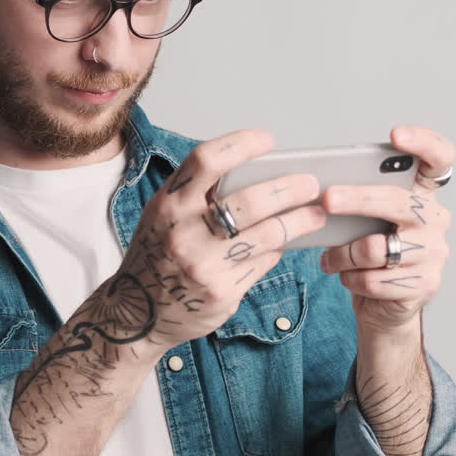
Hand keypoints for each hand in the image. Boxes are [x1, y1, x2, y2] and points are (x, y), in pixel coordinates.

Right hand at [88, 129, 327, 349]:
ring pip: (268, 235)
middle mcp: (184, 233)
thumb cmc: (156, 256)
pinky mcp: (222, 293)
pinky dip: (276, 251)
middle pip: (249, 200)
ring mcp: (204, 265)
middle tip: (311, 184)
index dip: (241, 145)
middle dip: (289, 189)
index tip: (268, 141)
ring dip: (300, 221)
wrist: (138, 314)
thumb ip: (197, 195)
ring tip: (317, 214)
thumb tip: (254, 176)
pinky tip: (283, 244)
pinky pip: (262, 264)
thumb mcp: (163, 216)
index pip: (206, 161)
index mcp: (168, 204)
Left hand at [319, 125, 455, 334]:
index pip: (439, 158)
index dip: (423, 143)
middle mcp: (435, 219)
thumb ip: (356, 200)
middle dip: (358, 200)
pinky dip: (351, 278)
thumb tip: (317, 187)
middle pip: (398, 202)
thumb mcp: (363, 221)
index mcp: (422, 194)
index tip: (396, 135)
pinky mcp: (426, 283)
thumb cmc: (369, 254)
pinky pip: (375, 278)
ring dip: (343, 254)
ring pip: (377, 247)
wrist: (383, 305)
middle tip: (328, 199)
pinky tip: (346, 277)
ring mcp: (435, 252)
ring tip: (329, 258)